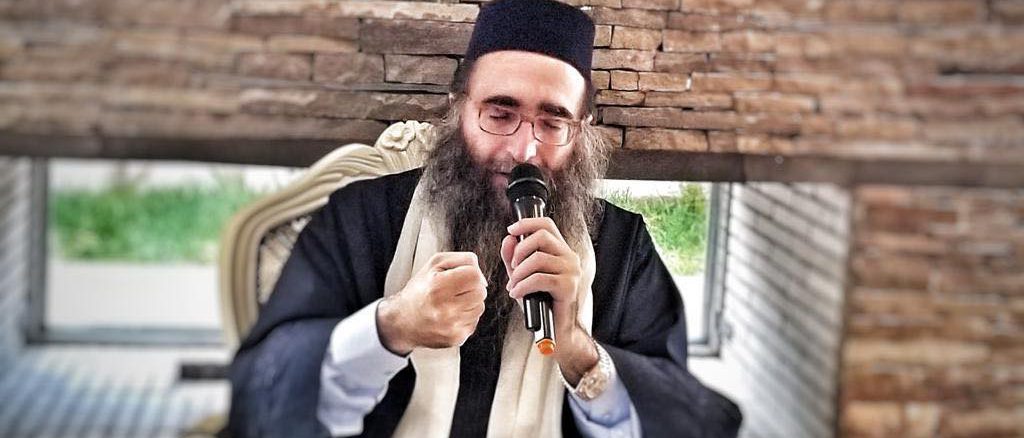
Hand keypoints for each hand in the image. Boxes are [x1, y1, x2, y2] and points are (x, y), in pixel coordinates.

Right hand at [376, 252, 486, 355]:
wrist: (402, 321)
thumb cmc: (420, 289)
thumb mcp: (435, 264)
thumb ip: (463, 260)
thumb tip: (483, 278)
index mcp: (437, 286)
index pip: (474, 276)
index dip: (470, 273)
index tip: (460, 276)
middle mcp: (445, 308)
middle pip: (481, 292)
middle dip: (472, 288)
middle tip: (455, 290)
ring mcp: (451, 326)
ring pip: (480, 307)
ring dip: (470, 303)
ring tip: (452, 302)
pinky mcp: (456, 338)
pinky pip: (474, 322)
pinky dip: (466, 317)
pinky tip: (451, 315)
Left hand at [501, 218, 597, 383]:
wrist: (557, 331)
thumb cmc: (540, 303)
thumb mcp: (522, 277)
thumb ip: (513, 258)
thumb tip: (509, 239)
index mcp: (560, 251)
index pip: (547, 224)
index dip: (527, 223)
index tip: (511, 230)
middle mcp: (570, 258)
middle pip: (541, 236)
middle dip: (520, 251)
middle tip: (512, 269)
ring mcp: (572, 272)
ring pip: (538, 259)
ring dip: (519, 274)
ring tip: (514, 287)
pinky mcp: (569, 287)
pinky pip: (540, 278)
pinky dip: (523, 286)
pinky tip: (518, 295)